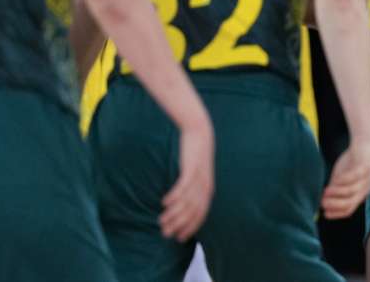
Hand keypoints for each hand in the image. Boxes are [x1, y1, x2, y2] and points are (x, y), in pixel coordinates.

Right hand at [160, 121, 213, 240]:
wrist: (199, 132)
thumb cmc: (194, 154)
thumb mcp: (196, 173)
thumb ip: (191, 187)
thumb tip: (181, 201)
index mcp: (207, 190)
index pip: (200, 215)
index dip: (190, 228)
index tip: (179, 238)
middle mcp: (205, 187)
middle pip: (192, 212)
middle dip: (179, 225)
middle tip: (166, 233)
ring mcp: (199, 179)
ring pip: (186, 202)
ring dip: (173, 214)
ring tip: (162, 220)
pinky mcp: (191, 169)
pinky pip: (183, 187)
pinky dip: (174, 197)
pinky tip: (165, 203)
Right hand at [322, 136, 369, 218]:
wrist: (363, 143)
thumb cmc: (351, 161)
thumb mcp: (340, 177)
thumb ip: (334, 188)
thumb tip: (322, 200)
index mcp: (360, 194)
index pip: (349, 209)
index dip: (337, 213)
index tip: (324, 213)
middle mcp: (365, 189)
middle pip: (350, 203)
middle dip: (335, 204)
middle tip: (322, 203)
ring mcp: (367, 178)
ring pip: (352, 191)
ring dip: (337, 192)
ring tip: (325, 192)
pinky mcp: (366, 167)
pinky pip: (355, 176)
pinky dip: (343, 180)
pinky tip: (334, 180)